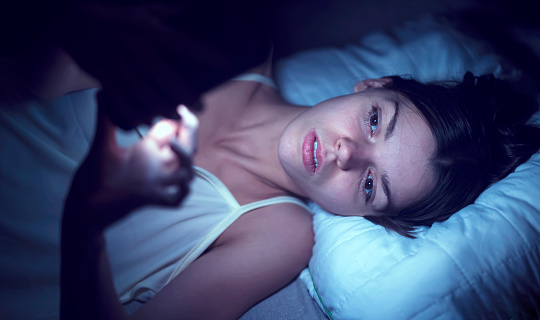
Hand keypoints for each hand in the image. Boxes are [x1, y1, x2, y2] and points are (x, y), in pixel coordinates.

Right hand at [54, 0, 269, 129]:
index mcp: (150, 32)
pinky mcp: (107, 79)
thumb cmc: (117, 19)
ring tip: (177, 117)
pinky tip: (148, 121)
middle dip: (186, 96)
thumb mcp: (144, 13)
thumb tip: (195, 9)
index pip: (183, 43)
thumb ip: (171, 13)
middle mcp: (138, 51)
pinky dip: (137, 114)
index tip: (225, 64)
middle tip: (200, 107)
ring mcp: (121, 67)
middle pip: (167, 78)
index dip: (205, 54)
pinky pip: (124, 102)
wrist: (75, 24)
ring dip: (165, 109)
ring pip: (147, 95)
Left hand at [65, 105, 197, 231]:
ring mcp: (158, 184)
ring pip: (187, 171)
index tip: (173, 104)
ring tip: (172, 141)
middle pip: (187, 146)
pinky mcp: (154, 201)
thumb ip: (105, 119)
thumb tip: (103, 91)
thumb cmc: (93, 176)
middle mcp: (157, 166)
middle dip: (190, 129)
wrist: (83, 207)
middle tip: (183, 113)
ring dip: (186, 156)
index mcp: (148, 151)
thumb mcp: (101, 145)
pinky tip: (178, 177)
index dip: (176, 117)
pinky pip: (178, 197)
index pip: (171, 130)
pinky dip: (183, 189)